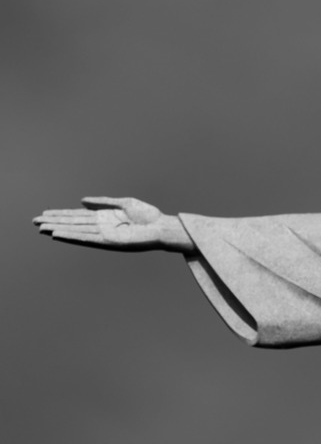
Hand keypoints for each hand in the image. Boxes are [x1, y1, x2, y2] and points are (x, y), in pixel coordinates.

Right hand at [33, 196, 192, 251]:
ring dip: (59, 229)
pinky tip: (60, 235)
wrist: (162, 227)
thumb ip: (102, 202)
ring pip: (77, 232)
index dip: (61, 215)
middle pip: (73, 224)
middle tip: (35, 222)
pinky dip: (73, 237)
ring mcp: (105, 235)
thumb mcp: (122, 203)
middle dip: (55, 222)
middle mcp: (102, 228)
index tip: (45, 214)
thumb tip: (82, 201)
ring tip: (42, 228)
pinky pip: (88, 239)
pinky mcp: (110, 242)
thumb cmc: (147, 216)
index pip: (78, 216)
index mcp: (104, 218)